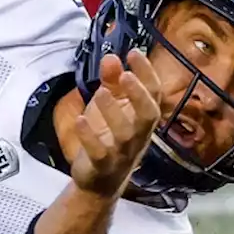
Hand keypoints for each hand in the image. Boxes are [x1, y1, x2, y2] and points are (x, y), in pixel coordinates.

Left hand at [68, 51, 162, 197]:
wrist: (98, 181)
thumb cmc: (107, 136)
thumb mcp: (109, 106)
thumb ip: (111, 82)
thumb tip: (111, 57)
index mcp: (142, 118)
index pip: (154, 94)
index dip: (147, 73)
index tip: (135, 52)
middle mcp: (138, 135)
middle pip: (149, 115)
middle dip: (139, 94)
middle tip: (126, 75)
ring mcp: (122, 152)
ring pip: (126, 134)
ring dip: (114, 112)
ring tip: (101, 92)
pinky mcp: (103, 166)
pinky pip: (100, 153)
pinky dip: (90, 136)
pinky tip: (80, 120)